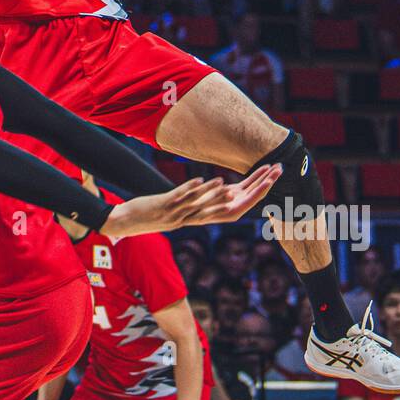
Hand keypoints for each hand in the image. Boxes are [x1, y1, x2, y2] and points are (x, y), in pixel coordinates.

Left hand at [100, 164, 281, 238]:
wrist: (127, 222)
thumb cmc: (156, 213)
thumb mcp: (183, 207)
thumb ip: (204, 199)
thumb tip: (223, 189)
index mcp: (203, 216)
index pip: (236, 206)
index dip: (255, 192)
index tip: (271, 176)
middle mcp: (195, 218)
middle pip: (225, 208)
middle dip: (245, 192)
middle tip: (264, 177)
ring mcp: (179, 214)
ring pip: (202, 205)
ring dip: (214, 195)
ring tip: (227, 183)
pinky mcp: (163, 206)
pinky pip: (179, 198)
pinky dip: (189, 190)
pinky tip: (198, 179)